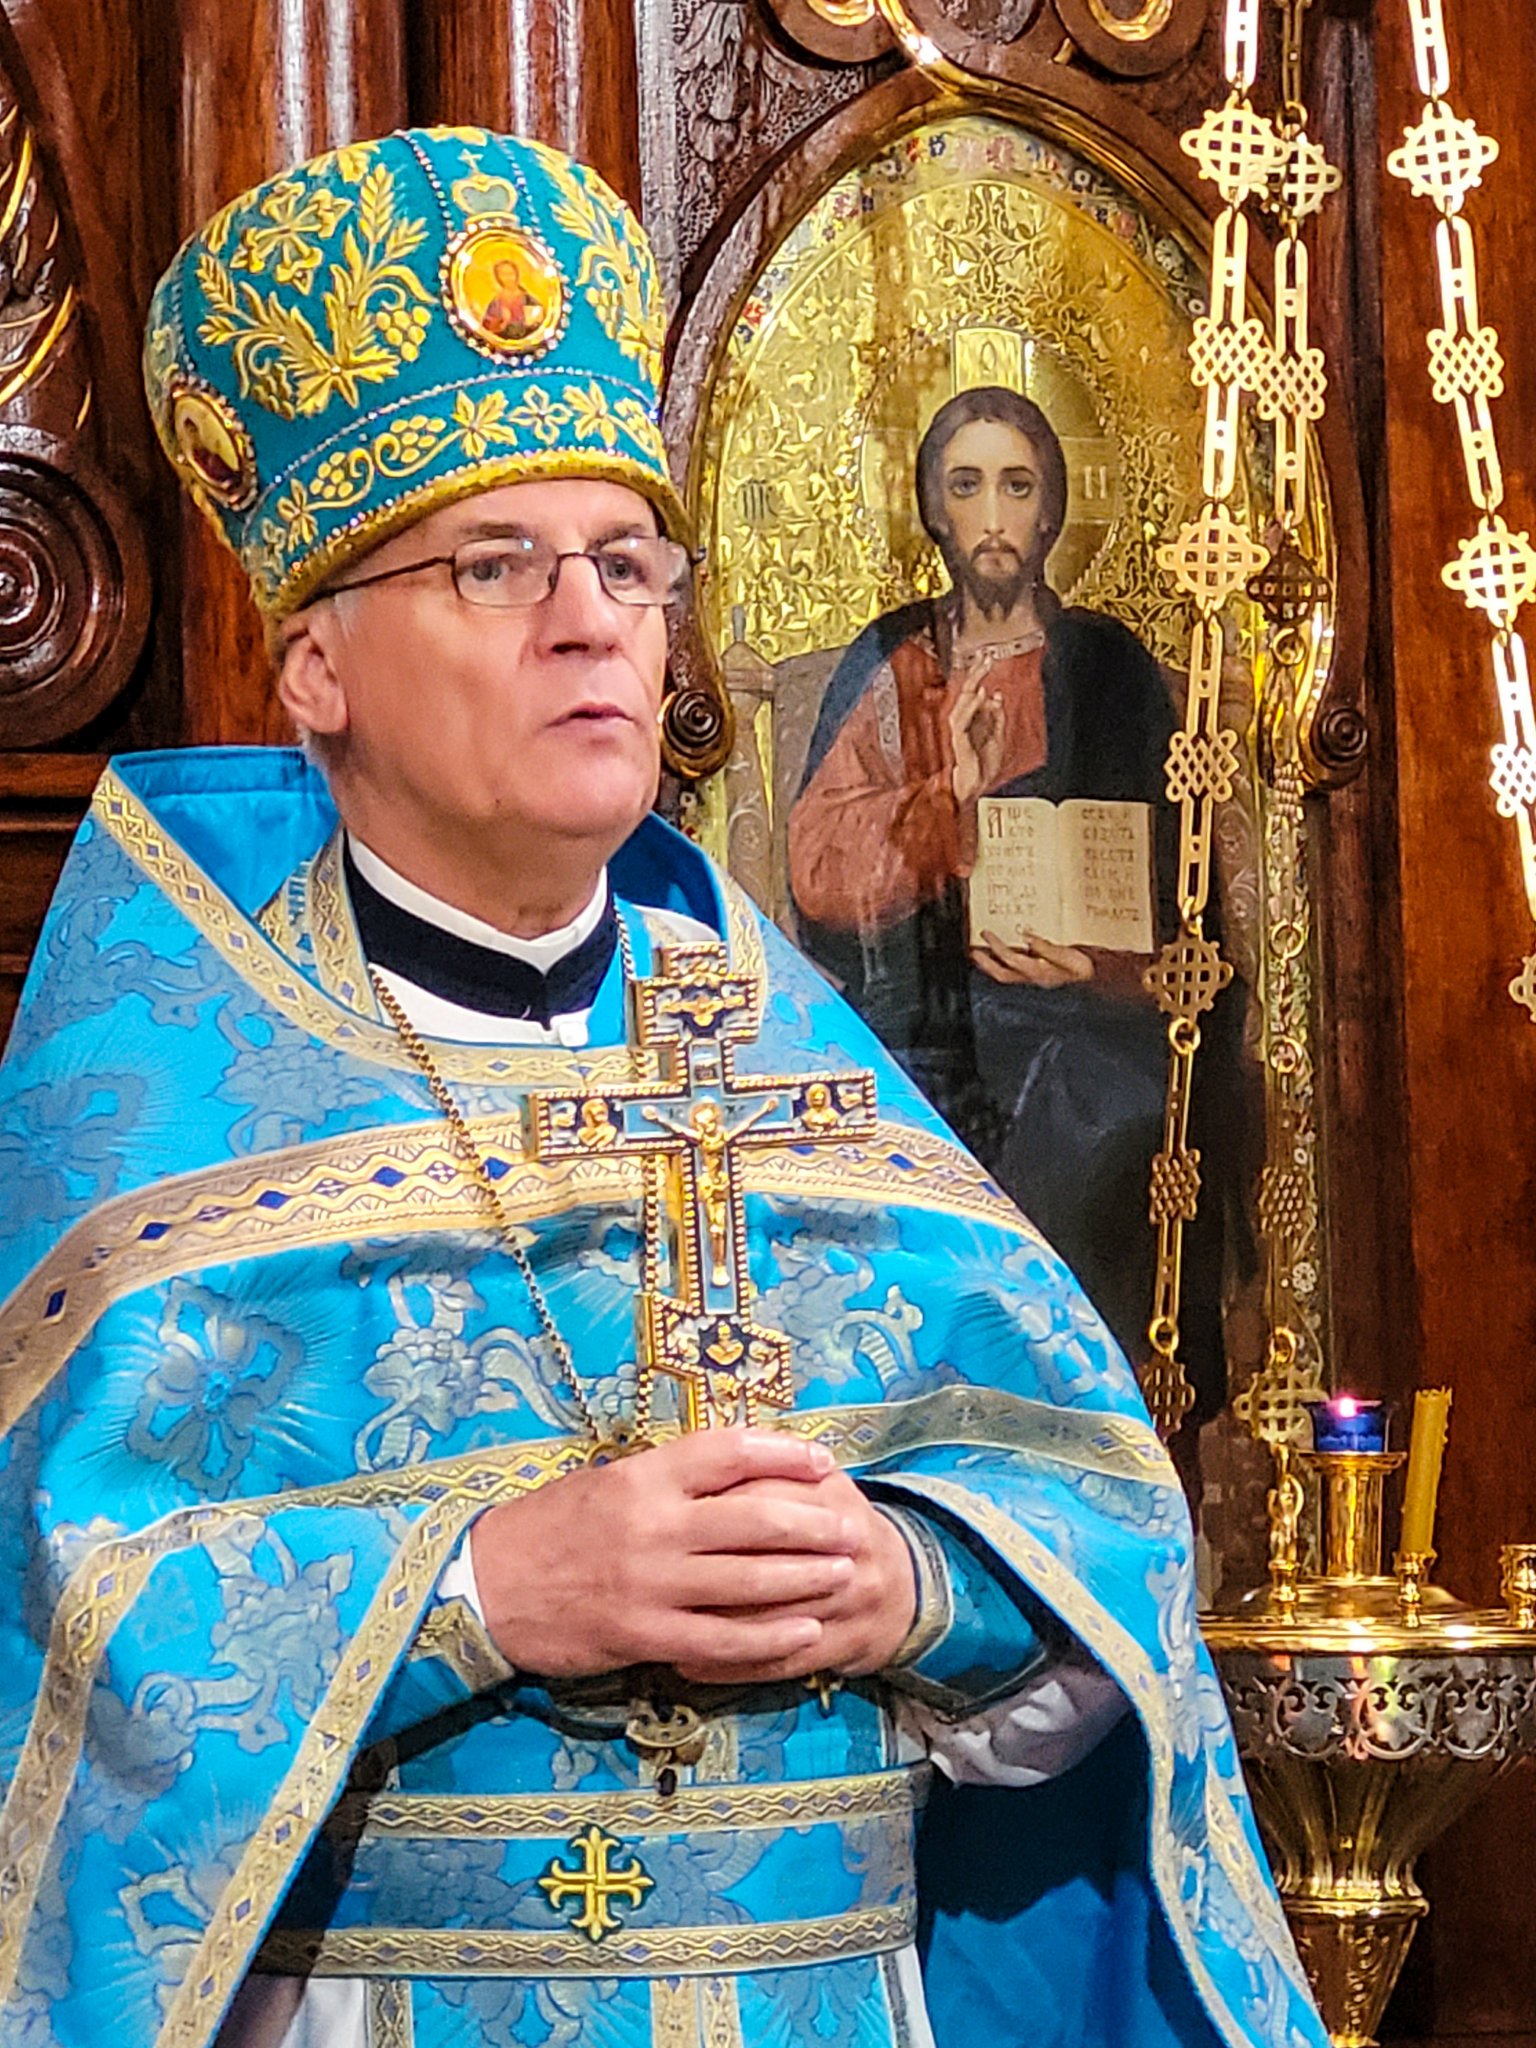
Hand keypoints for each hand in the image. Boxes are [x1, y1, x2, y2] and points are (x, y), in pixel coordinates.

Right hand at [469, 1429, 868, 1677]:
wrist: (482, 1586)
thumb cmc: (545, 1528)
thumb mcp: (602, 1483)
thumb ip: (663, 1480)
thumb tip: (728, 1472)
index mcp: (643, 1476)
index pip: (728, 1452)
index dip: (783, 1452)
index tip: (822, 1459)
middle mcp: (652, 1525)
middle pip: (754, 1518)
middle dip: (813, 1524)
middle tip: (853, 1527)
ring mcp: (650, 1583)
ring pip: (747, 1580)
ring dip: (805, 1579)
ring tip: (845, 1575)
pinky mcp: (642, 1635)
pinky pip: (721, 1640)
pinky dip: (769, 1637)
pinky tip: (806, 1633)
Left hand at [672, 1470, 916, 1686]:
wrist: (904, 1584)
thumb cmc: (833, 1526)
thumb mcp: (810, 1486)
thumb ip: (761, 1472)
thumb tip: (686, 1471)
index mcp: (830, 1492)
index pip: (762, 1491)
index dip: (708, 1506)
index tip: (656, 1518)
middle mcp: (848, 1542)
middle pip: (765, 1554)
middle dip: (702, 1567)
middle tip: (646, 1575)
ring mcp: (850, 1598)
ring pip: (767, 1615)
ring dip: (707, 1624)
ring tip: (654, 1627)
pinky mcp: (843, 1645)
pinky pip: (777, 1663)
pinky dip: (729, 1666)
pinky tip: (686, 1666)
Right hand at [948, 672, 1004, 803]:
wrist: (977, 787)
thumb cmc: (984, 765)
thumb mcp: (998, 735)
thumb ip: (997, 716)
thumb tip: (996, 694)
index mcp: (973, 719)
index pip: (974, 692)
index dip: (979, 675)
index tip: (988, 659)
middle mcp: (965, 722)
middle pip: (967, 692)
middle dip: (975, 674)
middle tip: (985, 658)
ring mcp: (960, 730)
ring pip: (961, 702)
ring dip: (972, 686)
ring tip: (982, 672)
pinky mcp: (958, 740)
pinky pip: (961, 719)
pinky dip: (971, 706)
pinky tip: (980, 696)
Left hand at [971, 927, 1093, 987]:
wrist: (1095, 983)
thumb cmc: (1083, 970)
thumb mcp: (1067, 956)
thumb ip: (1046, 947)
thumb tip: (1026, 935)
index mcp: (1037, 972)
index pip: (1010, 959)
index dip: (996, 947)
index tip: (986, 933)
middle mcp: (1032, 979)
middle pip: (1001, 974)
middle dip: (985, 963)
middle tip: (973, 951)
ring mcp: (1033, 981)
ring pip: (1006, 976)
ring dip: (991, 966)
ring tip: (981, 955)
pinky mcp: (1037, 979)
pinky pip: (1014, 974)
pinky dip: (1004, 966)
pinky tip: (1002, 959)